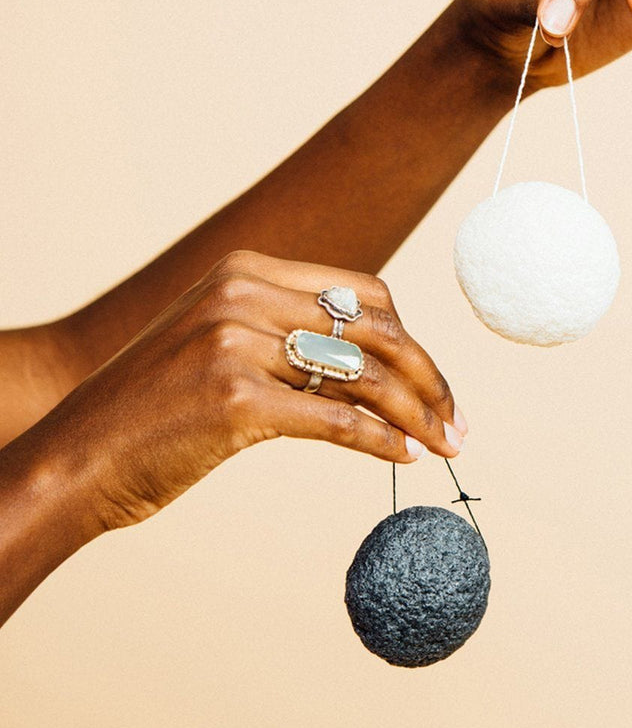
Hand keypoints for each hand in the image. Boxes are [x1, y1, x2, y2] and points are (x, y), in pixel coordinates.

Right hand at [38, 251, 466, 531]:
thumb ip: (284, 333)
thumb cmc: (155, 409)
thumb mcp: (218, 344)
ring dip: (418, 413)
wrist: (77, 456)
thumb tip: (370, 360)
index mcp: (247, 270)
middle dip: (429, 376)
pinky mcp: (234, 398)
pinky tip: (408, 457)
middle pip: (377, 327)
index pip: (363, 292)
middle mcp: (243, 292)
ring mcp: (236, 341)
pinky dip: (382, 440)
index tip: (431, 380)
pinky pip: (337, 420)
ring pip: (365, 374)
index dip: (410, 337)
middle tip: (458, 419)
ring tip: (447, 443)